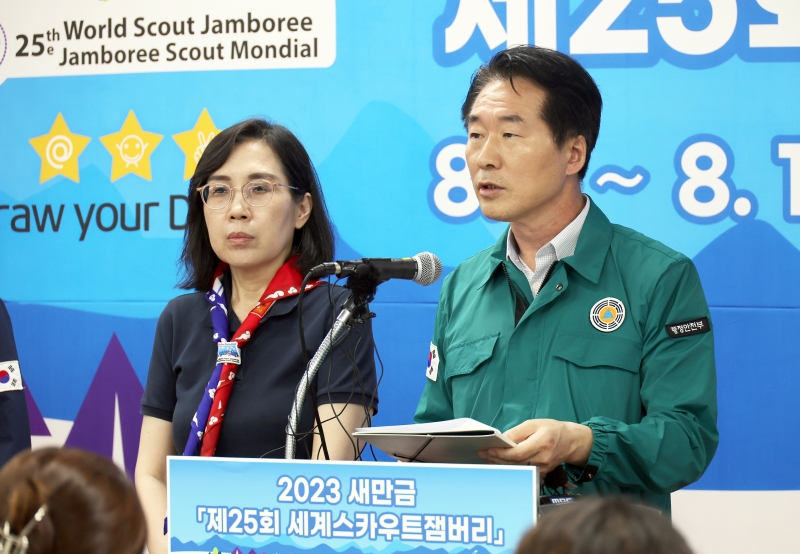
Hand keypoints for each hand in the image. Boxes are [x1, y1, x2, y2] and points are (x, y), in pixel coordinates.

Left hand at [478, 419, 592, 472]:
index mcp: (542, 442)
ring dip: (501, 463)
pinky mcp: (542, 473)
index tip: (488, 449)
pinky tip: (499, 462)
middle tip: (482, 453)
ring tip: (487, 457)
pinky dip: (510, 466)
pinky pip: (522, 471)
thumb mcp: (534, 424)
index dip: (501, 453)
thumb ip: (517, 432)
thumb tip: (502, 439)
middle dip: (496, 458)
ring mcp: (543, 468)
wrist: (571, 441)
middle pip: (515, 463)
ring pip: (517, 468)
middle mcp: (543, 458)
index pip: (518, 453)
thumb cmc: (552, 429)